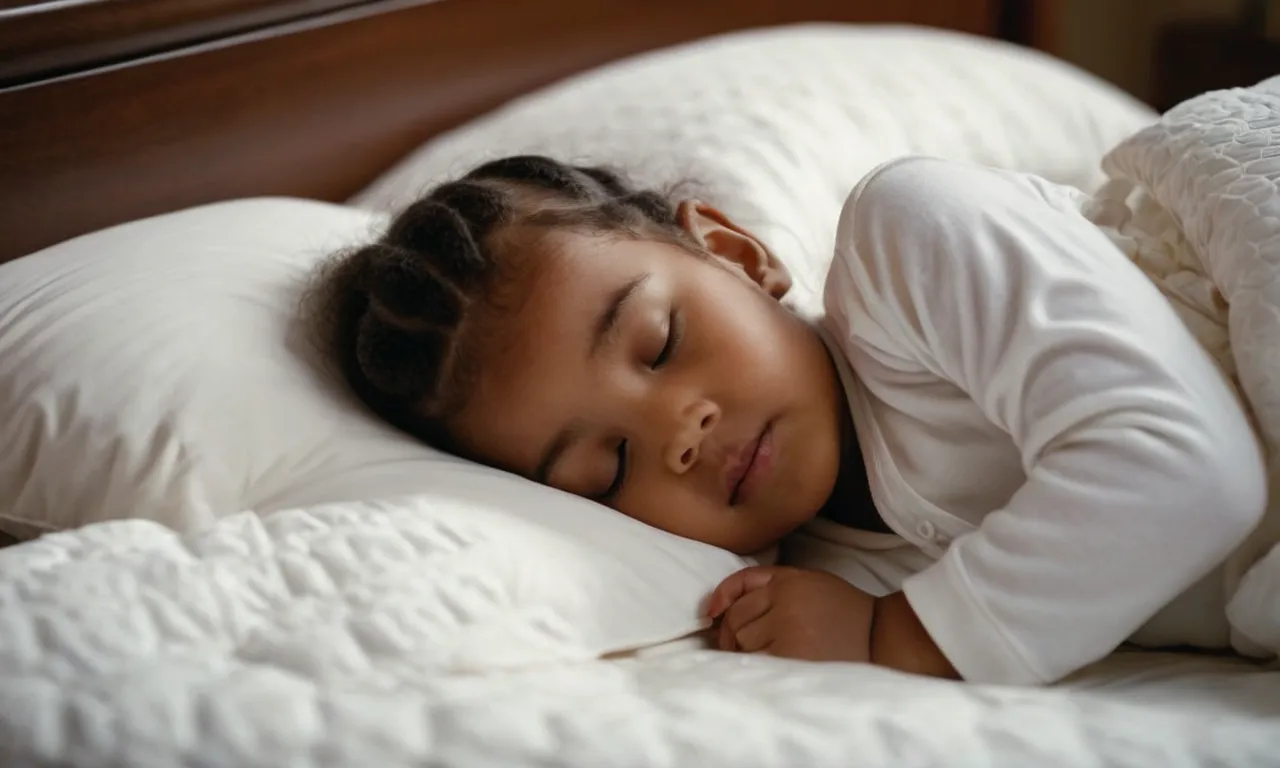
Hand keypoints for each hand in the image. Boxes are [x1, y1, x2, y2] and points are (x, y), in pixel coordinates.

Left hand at [705, 566, 874, 661]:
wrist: (881, 637)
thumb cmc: (842, 610)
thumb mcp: (807, 579)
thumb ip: (765, 581)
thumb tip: (716, 607)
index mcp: (787, 582)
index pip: (738, 594)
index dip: (723, 607)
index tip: (712, 618)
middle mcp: (785, 604)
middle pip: (736, 621)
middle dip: (735, 635)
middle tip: (746, 647)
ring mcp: (788, 632)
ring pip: (743, 644)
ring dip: (747, 653)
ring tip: (769, 657)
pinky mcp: (792, 659)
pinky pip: (757, 664)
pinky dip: (758, 669)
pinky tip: (773, 669)